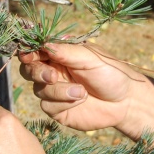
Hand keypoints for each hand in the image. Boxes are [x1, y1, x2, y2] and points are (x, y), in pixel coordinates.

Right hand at [18, 42, 146, 131]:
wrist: (125, 101)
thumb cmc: (110, 73)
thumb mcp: (90, 58)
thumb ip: (66, 51)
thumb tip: (43, 44)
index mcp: (60, 54)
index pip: (36, 50)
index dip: (29, 52)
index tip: (29, 56)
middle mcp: (53, 71)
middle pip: (29, 70)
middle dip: (38, 73)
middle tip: (53, 77)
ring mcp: (54, 91)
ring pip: (38, 89)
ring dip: (58, 91)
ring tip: (82, 92)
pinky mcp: (58, 109)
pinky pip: (47, 106)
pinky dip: (62, 103)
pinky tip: (80, 100)